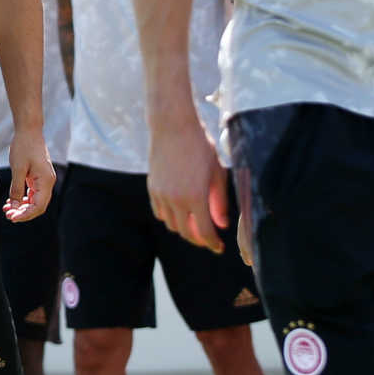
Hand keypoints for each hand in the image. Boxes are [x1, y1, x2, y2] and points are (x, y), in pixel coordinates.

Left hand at [4, 143, 53, 222]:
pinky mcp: (38, 177)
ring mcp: (44, 180)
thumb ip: (16, 189)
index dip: (26, 214)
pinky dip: (23, 198)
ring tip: (7, 209)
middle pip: (38, 205)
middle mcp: (47, 182)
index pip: (38, 206)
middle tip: (8, 215)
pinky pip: (32, 193)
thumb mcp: (18, 169)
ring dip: (22, 206)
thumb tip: (14, 206)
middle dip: (24, 212)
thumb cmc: (24, 146)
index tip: (12, 218)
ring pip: (35, 200)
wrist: (29, 131)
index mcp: (46, 181)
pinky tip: (11, 200)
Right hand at [149, 116, 227, 253]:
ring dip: (184, 228)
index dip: (213, 243)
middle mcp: (176, 200)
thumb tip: (222, 223)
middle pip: (186, 233)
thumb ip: (220, 201)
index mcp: (196, 196)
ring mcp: (161, 195)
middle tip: (208, 238)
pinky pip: (159, 212)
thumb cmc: (200, 146)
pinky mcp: (152, 188)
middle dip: (199, 239)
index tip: (219, 247)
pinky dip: (169, 217)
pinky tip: (179, 212)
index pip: (204, 231)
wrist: (173, 127)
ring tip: (194, 223)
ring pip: (171, 224)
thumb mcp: (217, 173)